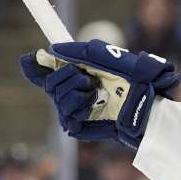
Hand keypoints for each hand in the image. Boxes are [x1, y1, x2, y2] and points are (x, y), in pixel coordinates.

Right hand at [19, 39, 179, 148]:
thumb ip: (81, 52)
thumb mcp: (109, 57)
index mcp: (80, 74)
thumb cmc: (137, 80)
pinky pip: (66, 116)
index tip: (30, 58)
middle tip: (87, 78)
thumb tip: (53, 50)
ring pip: (57, 99)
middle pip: (49, 84)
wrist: (150, 105)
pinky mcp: (81, 128)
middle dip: (64, 77)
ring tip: (96, 93)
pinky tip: (94, 106)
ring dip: (75, 92)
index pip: (47, 70)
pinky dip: (79, 107)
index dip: (35, 65)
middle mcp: (76, 92)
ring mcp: (78, 111)